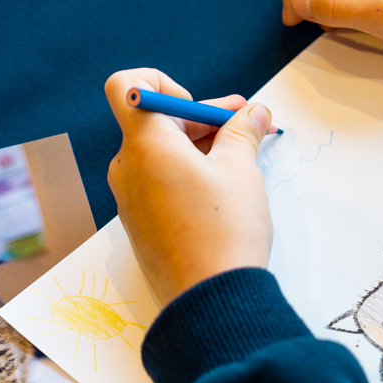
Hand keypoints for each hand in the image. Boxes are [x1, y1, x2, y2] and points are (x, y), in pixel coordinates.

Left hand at [104, 68, 273, 304]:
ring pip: (160, 154)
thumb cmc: (225, 230)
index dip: (165, 83)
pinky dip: (187, 176)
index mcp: (146, 144)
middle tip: (246, 126)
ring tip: (242, 161)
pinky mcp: (141, 224)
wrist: (210, 299)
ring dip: (198, 148)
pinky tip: (222, 192)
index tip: (200, 108)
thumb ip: (243, 131)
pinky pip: (159, 184)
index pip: (129, 86)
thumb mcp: (241, 169)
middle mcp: (128, 167)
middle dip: (201, 118)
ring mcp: (131, 198)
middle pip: (155, 121)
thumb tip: (253, 113)